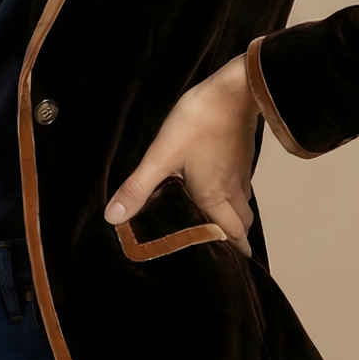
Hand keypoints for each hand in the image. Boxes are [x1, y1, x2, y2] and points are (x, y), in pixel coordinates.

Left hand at [103, 54, 258, 255]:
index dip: (233, 254)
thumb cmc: (200, 122)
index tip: (229, 269)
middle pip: (242, 225)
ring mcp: (240, 173)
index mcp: (214, 197)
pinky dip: (234, 199)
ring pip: (243, 206)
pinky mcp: (242, 157)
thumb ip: (138, 187)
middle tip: (221, 250)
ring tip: (218, 226)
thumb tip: (114, 217)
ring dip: (234, 220)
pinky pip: (241, 188)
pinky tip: (217, 191)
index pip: (231, 236)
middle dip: (234, 241)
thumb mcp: (161, 155)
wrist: (234, 90)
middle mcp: (232, 190)